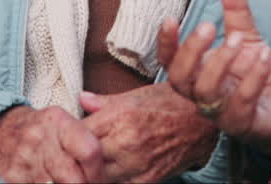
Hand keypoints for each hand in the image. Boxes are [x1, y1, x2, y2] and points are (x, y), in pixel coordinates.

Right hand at [0, 104, 104, 183]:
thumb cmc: (38, 129)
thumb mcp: (61, 122)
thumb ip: (82, 139)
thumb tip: (103, 167)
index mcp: (58, 123)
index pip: (90, 151)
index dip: (98, 172)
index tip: (99, 179)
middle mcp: (41, 140)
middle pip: (74, 178)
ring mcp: (24, 161)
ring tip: (65, 181)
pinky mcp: (11, 177)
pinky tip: (50, 182)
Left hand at [79, 82, 217, 181]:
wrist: (203, 118)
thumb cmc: (170, 102)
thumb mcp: (135, 95)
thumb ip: (103, 102)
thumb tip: (80, 100)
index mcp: (119, 116)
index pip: (78, 132)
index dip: (70, 135)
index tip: (67, 136)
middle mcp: (125, 142)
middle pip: (84, 159)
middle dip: (77, 157)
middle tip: (73, 155)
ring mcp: (136, 164)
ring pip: (98, 177)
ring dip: (91, 173)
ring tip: (90, 166)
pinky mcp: (147, 180)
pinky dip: (112, 181)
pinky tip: (110, 174)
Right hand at [158, 0, 270, 155]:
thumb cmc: (255, 71)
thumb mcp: (247, 36)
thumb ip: (236, 10)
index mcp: (197, 72)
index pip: (170, 61)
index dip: (166, 43)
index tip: (171, 19)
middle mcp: (202, 94)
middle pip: (180, 79)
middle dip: (192, 51)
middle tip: (209, 26)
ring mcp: (220, 112)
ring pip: (206, 93)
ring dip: (221, 62)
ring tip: (240, 40)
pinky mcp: (243, 124)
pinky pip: (240, 104)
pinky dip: (252, 79)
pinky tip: (265, 57)